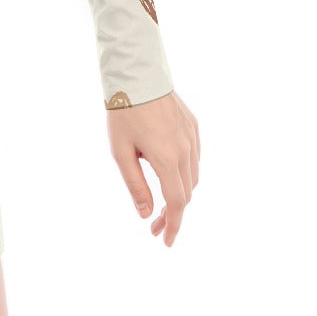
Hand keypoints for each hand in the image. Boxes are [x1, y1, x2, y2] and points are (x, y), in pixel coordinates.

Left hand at [107, 89, 198, 245]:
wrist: (136, 74)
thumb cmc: (123, 112)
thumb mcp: (120, 151)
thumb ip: (136, 184)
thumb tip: (147, 214)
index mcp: (167, 159)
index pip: (177, 203)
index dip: (173, 225)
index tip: (166, 241)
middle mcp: (185, 150)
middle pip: (187, 193)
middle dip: (173, 213)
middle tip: (155, 224)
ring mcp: (192, 137)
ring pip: (193, 176)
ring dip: (181, 193)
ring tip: (162, 201)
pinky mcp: (193, 125)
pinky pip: (195, 157)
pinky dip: (186, 172)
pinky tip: (171, 172)